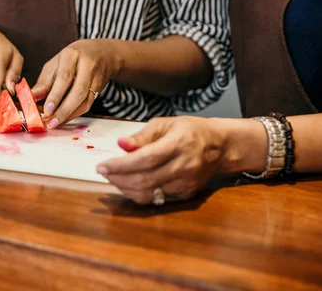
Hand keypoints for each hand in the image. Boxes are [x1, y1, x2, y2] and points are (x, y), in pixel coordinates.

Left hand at [31, 39, 116, 127]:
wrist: (102, 53)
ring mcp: (96, 78)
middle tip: (50, 122)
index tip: (47, 110)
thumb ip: (44, 82)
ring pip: (85, 101)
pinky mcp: (100, 89)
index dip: (56, 95)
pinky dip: (75, 114)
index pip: (65, 77)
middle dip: (64, 110)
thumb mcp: (55, 64)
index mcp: (72, 55)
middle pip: (78, 91)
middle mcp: (87, 66)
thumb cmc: (72, 58)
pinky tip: (64, 119)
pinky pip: (88, 105)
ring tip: (54, 123)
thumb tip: (31, 98)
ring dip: (69, 115)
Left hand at [95, 116, 266, 203]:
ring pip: (149, 193)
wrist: (220, 146)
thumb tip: (121, 144)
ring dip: (125, 188)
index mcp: (179, 144)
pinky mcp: (185, 194)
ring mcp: (186, 183)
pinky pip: (156, 198)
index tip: (101, 165)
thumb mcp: (165, 123)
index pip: (145, 159)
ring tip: (112, 177)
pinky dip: (138, 193)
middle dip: (118, 178)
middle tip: (103, 171)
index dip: (121, 165)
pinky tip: (127, 183)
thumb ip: (142, 136)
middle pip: (145, 179)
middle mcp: (184, 166)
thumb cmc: (189, 130)